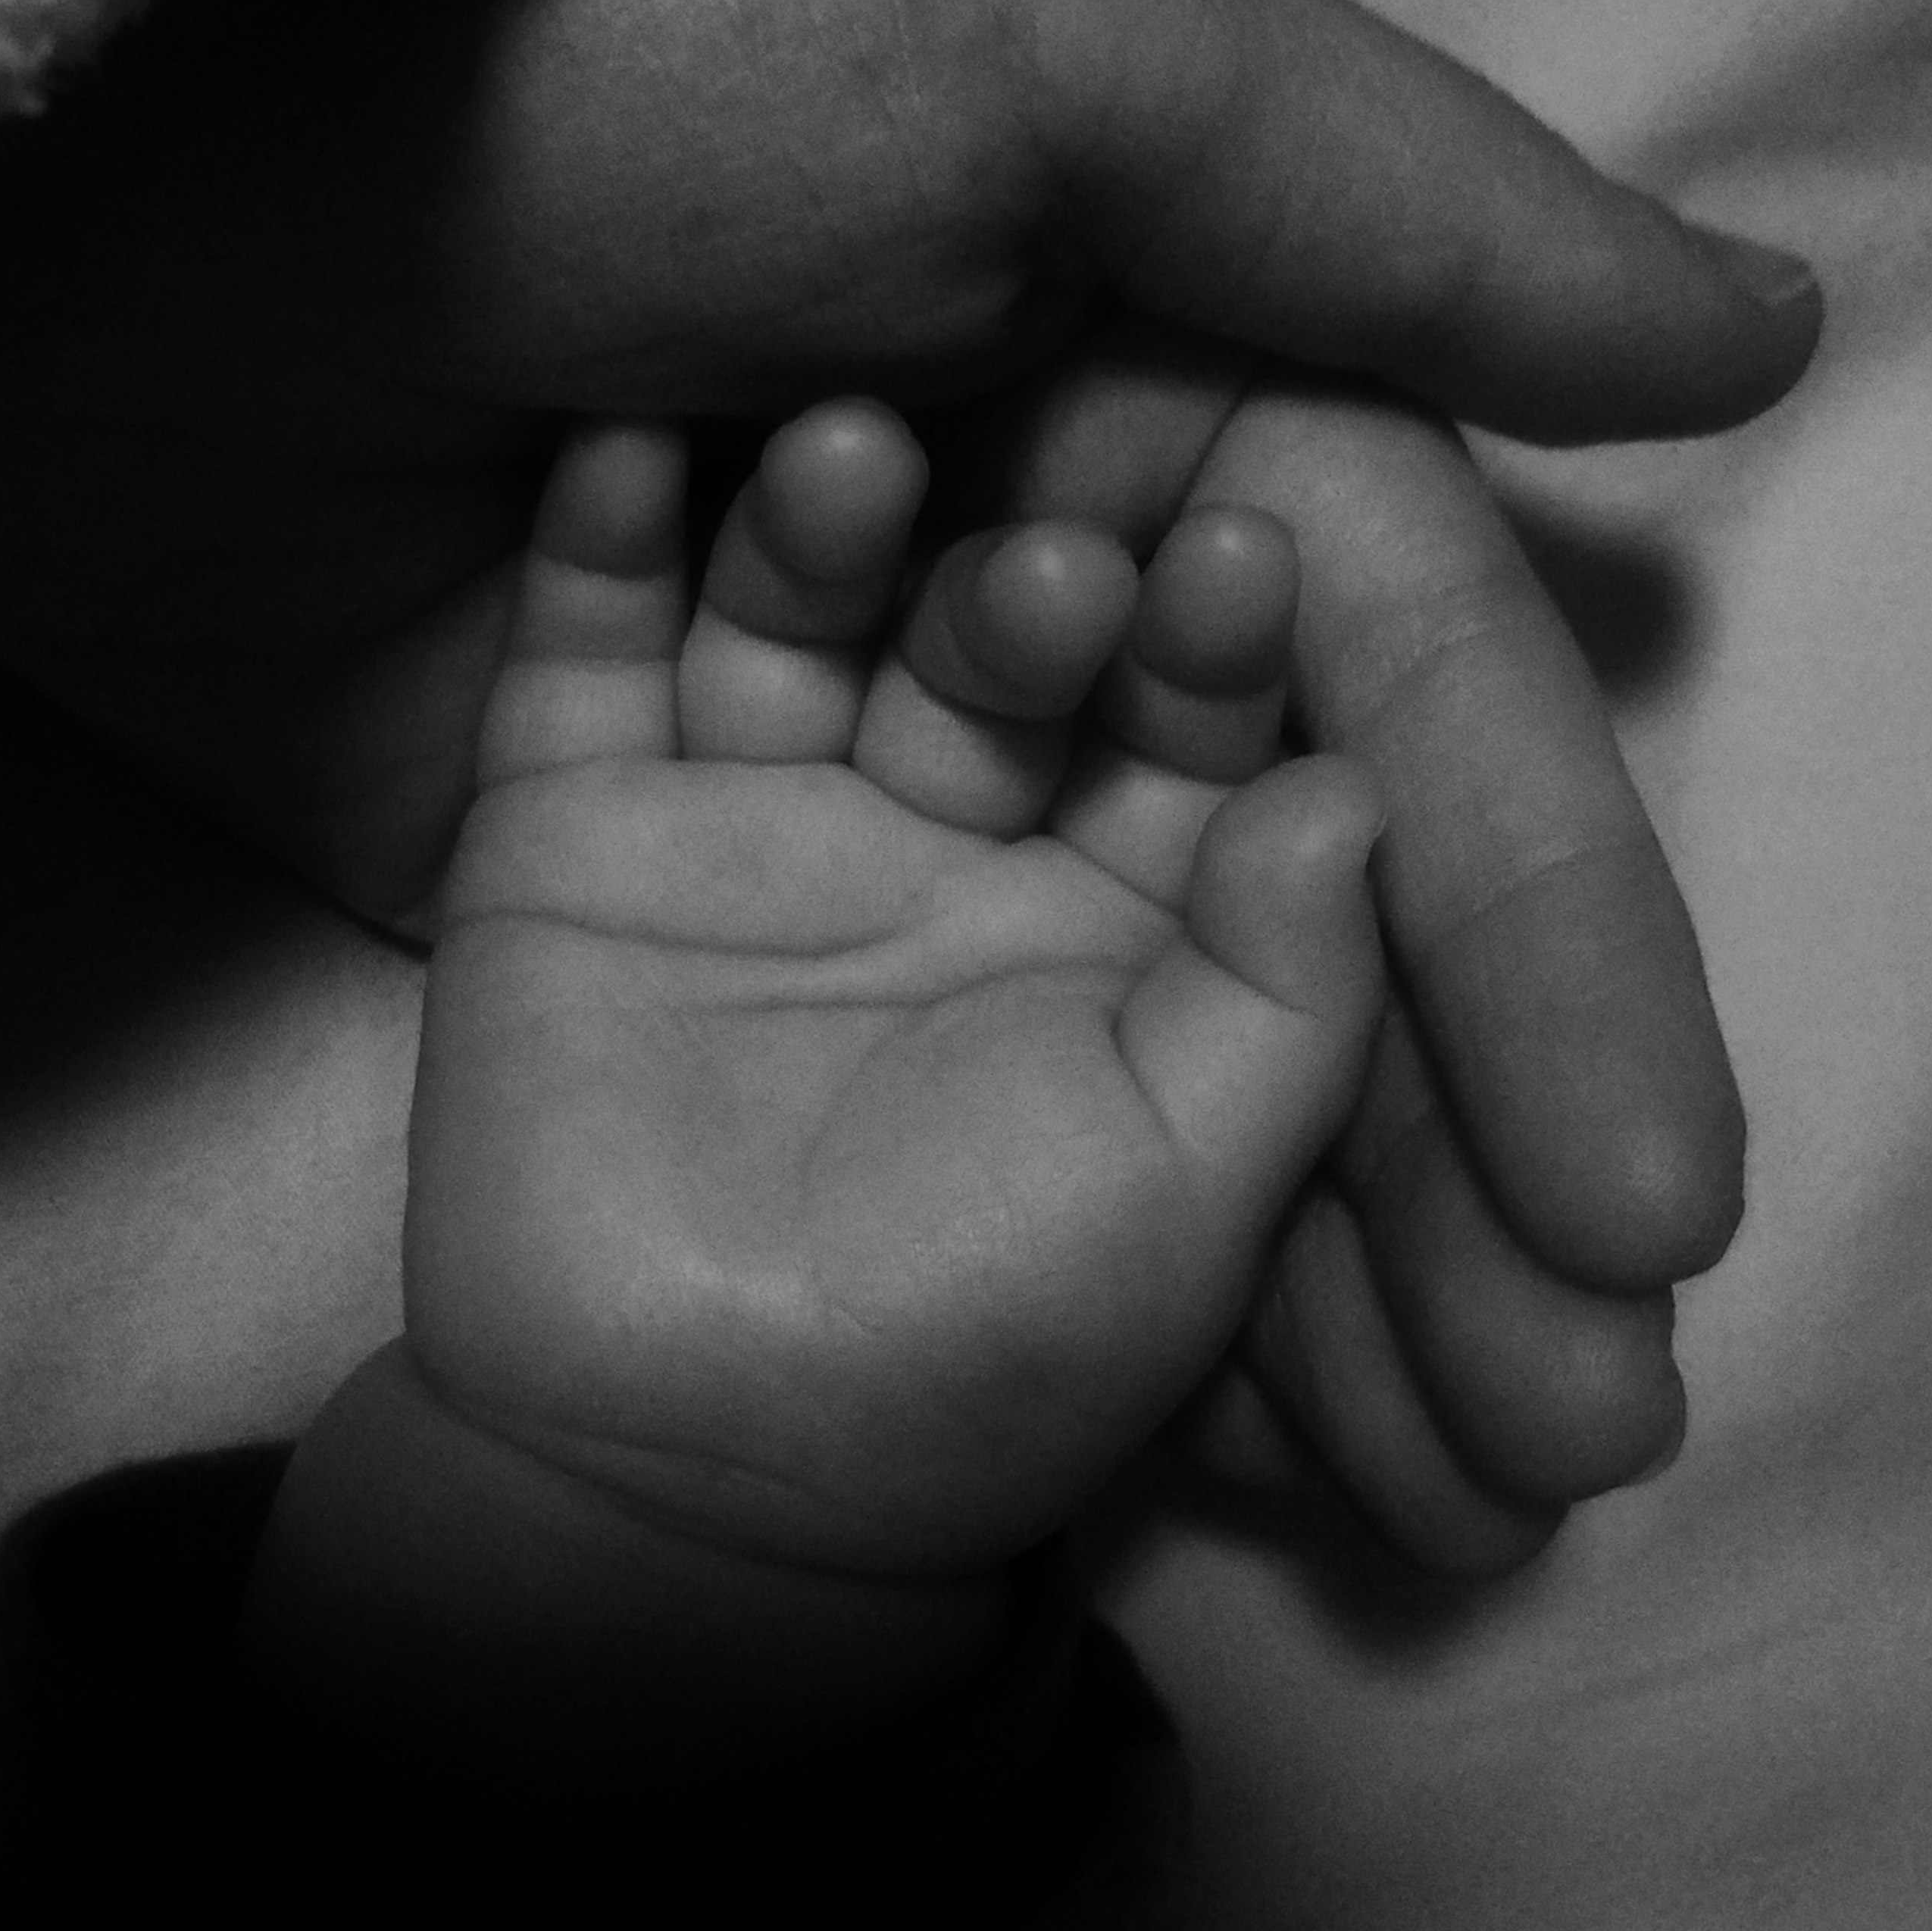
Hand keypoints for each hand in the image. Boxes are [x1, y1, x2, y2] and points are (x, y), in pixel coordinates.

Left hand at [0, 0, 1816, 1526]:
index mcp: (1169, 371)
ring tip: (1411, 1500)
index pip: (1410, 710)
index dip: (1547, 966)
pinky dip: (976, 1214)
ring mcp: (822, 735)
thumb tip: (1755, 347)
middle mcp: (1025, 559)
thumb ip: (1412, 228)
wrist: (121, 129)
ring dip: (1275, 1259)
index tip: (1647, 1224)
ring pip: (1102, 1023)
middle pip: (1284, 915)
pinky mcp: (613, 845)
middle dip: (1440, 1176)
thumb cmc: (649, 32)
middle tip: (1558, 1441)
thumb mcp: (1060, 37)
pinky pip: (856, 1059)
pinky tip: (1161, 1430)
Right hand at [407, 400, 1382, 1573]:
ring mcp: (756, 805)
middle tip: (1048, 558)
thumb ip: (1283, 995)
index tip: (1242, 562)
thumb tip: (1358, 786)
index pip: (1182, 723)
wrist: (684, 1481)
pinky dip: (600, 549)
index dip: (1209, 650)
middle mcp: (949, 817)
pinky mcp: (573, 819)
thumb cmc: (982, 1348)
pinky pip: (583, 659)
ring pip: (798, 618)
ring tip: (853, 454)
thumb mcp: (1186, 1188)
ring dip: (824, 531)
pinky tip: (627, 449)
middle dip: (1024, 596)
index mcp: (1122, 897)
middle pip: (994, 648)